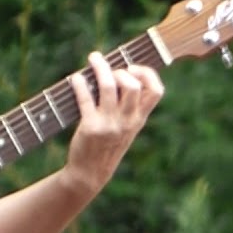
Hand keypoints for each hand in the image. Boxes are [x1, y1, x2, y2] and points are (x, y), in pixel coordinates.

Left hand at [65, 51, 163, 191]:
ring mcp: (109, 124)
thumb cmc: (107, 146)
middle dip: (121, 69)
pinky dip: (79, 84)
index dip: (147, 73)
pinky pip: (85, 98)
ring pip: (109, 87)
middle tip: (110, 67)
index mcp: (139, 119)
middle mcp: (127, 120)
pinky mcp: (90, 127)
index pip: (156, 91)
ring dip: (99, 68)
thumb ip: (129, 107)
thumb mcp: (126, 129)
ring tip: (93, 58)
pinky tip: (75, 78)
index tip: (133, 66)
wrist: (90, 173)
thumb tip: (120, 73)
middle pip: (133, 85)